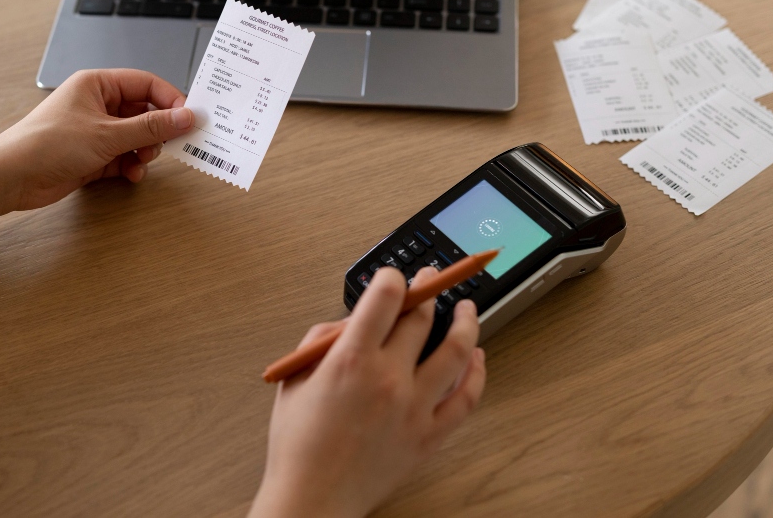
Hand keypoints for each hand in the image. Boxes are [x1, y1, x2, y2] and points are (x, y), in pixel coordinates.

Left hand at [0, 68, 192, 232]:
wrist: (12, 177)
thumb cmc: (49, 144)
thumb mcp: (109, 134)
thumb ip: (152, 127)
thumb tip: (187, 117)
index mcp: (97, 84)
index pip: (146, 84)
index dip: (170, 100)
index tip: (189, 119)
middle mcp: (97, 104)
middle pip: (143, 111)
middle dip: (157, 131)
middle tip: (168, 145)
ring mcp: (94, 130)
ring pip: (135, 136)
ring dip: (144, 151)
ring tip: (142, 162)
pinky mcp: (91, 154)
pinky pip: (123, 156)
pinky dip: (131, 165)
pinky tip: (131, 174)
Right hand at [249, 267, 486, 517]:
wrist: (313, 498)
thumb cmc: (298, 443)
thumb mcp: (295, 377)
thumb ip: (322, 339)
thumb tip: (354, 319)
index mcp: (350, 359)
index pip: (385, 296)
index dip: (392, 277)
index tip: (394, 277)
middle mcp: (388, 378)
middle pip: (421, 317)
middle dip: (428, 289)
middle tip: (430, 279)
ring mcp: (414, 407)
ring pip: (456, 351)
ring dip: (465, 322)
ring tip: (466, 308)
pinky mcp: (429, 435)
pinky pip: (466, 399)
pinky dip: (477, 373)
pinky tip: (477, 356)